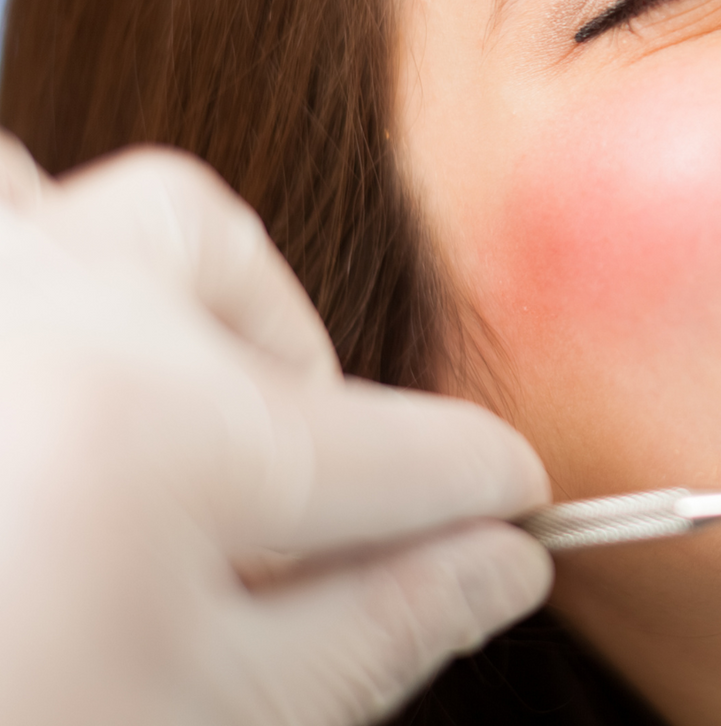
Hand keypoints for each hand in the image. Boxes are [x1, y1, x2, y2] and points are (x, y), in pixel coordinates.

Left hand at [0, 135, 552, 725]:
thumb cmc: (7, 716)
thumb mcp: (207, 723)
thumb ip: (377, 627)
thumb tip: (500, 564)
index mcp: (170, 433)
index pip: (408, 447)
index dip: (487, 488)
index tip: (511, 511)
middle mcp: (52, 312)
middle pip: (235, 273)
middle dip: (292, 376)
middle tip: (283, 506)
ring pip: (93, 207)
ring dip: (155, 299)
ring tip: (146, 419)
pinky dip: (31, 279)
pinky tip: (35, 397)